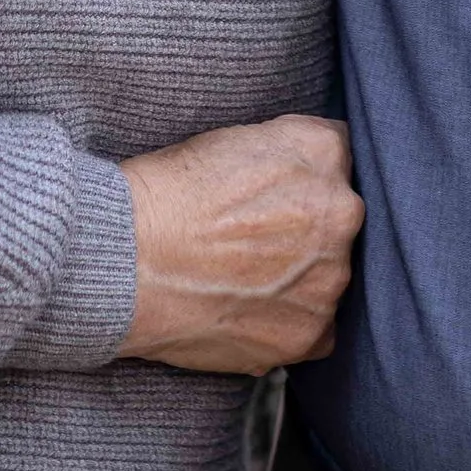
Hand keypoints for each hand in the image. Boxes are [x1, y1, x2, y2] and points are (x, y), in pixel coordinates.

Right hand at [121, 115, 363, 374]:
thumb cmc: (168, 193)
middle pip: (338, 222)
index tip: (272, 194)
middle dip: (306, 230)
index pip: (336, 161)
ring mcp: (330, 278)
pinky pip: (316, 329)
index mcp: (324, 152)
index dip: (301, 178)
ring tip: (241, 279)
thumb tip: (308, 169)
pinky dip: (288, 323)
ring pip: (328, 277)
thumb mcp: (236, 137)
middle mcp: (342, 213)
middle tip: (251, 241)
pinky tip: (246, 310)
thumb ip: (289, 148)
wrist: (128, 259)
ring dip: (300, 279)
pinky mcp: (309, 334)